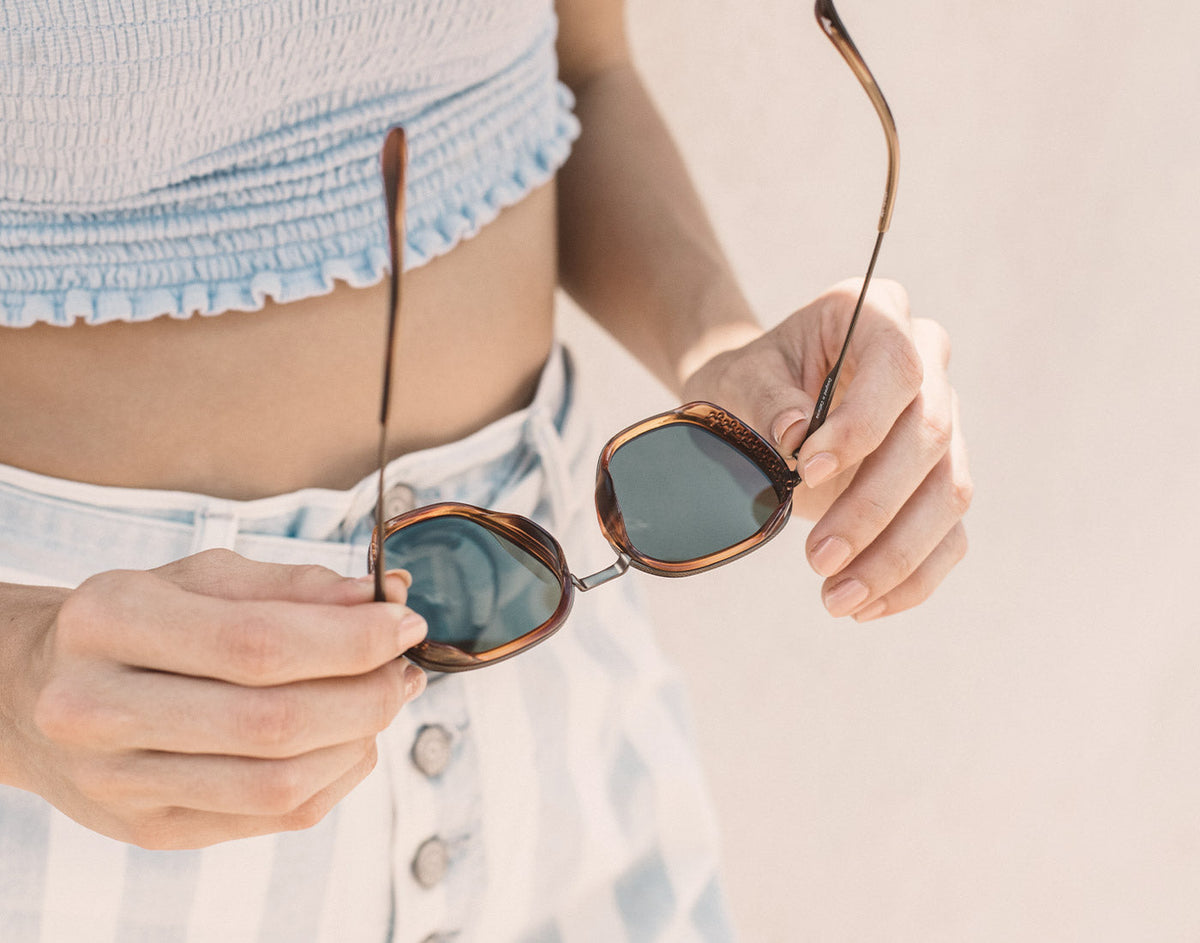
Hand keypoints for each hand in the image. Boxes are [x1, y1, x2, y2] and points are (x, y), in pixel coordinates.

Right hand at [0, 550, 426, 848]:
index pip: (257, 643)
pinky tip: (350, 739)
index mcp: (111, 622)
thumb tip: (380, 597)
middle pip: (273, 723)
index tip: (406, 622)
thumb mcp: (200, 577)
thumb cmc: (136, 623)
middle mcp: (99, 708)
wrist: (36, 694)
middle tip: (405, 667)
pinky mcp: (150, 830)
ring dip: (360, 740)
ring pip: (279, 783)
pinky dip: (336, 776)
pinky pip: (273, 816)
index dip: (351, 639)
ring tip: (385, 699)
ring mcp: (120, 783)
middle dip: (367, 694)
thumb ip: (291, 585)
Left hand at [681, 278, 970, 620]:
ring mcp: (943, 420)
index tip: (808, 469)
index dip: (863, 423)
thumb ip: (765, 399)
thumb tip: (796, 433)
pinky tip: (866, 606)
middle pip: (930, 436)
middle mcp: (925, 361)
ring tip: (837, 598)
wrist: (756, 402)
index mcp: (876, 314)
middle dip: (874, 506)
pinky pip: (950, 535)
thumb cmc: (748, 382)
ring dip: (896, 554)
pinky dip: (912, 578)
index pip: (897, 367)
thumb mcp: (738, 379)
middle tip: (817, 559)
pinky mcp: (942, 479)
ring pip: (950, 492)